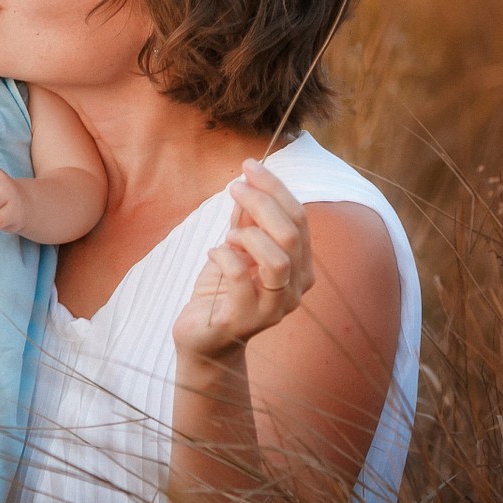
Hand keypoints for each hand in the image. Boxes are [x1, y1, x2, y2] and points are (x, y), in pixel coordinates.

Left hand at [171, 159, 314, 360]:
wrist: (202, 336)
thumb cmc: (221, 289)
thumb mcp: (236, 246)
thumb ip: (247, 217)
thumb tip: (250, 177)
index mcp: (300, 267)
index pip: (299, 218)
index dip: (275, 187)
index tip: (249, 166)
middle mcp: (295, 289)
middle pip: (290, 234)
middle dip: (261, 202)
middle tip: (235, 188)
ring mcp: (274, 308)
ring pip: (277, 259)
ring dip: (247, 235)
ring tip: (229, 236)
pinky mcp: (244, 321)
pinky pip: (239, 279)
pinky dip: (224, 256)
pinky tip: (214, 254)